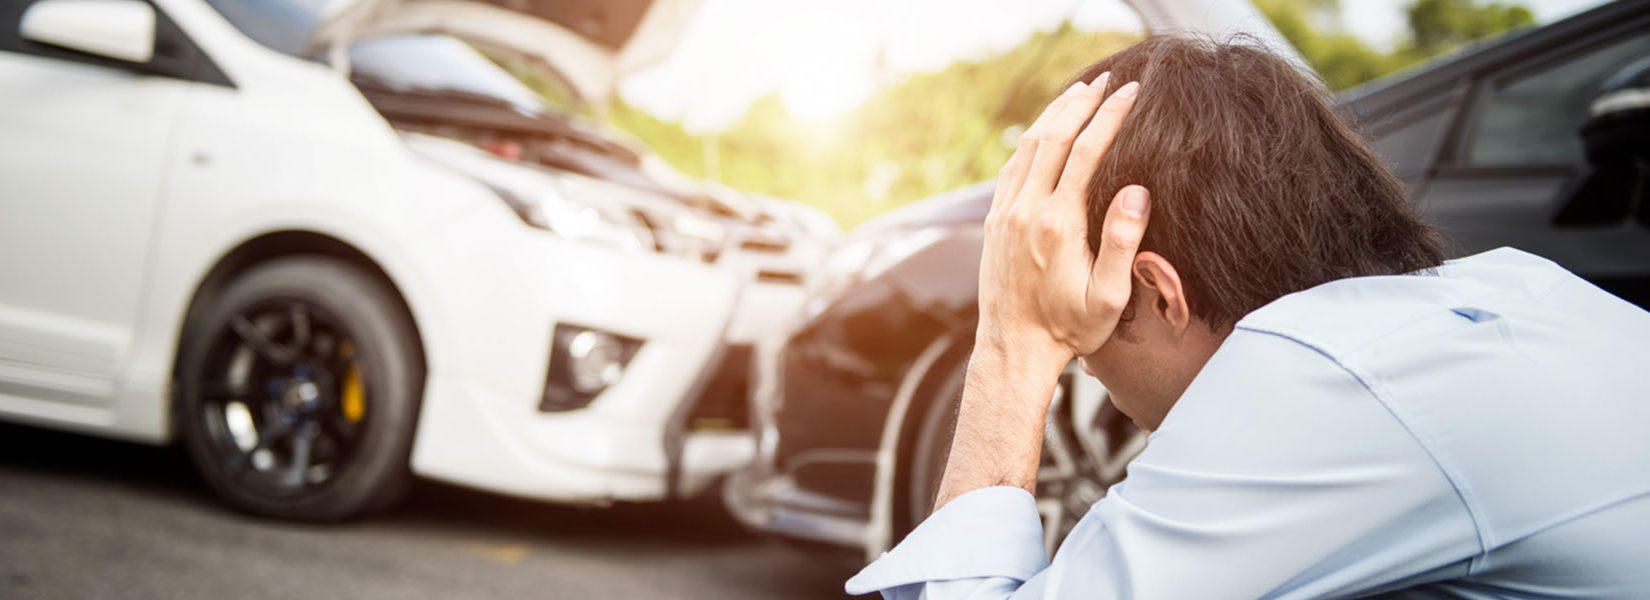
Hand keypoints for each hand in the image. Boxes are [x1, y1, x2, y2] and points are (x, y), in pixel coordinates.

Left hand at [978, 73, 1149, 370]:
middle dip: (1082, 102)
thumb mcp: (1109, 295)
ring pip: (1027, 146)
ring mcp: (1005, 214)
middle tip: (1108, 79)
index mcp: (1058, 224)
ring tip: (1080, 92)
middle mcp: (1026, 210)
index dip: (1111, 116)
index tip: (1132, 91)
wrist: (1014, 350)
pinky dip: (1030, 140)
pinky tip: (1044, 130)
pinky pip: (1011, 167)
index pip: (1087, 151)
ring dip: (1054, 114)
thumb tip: (1138, 190)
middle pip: (1053, 137)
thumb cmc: (1070, 329)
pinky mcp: (994, 221)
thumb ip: (1123, 241)